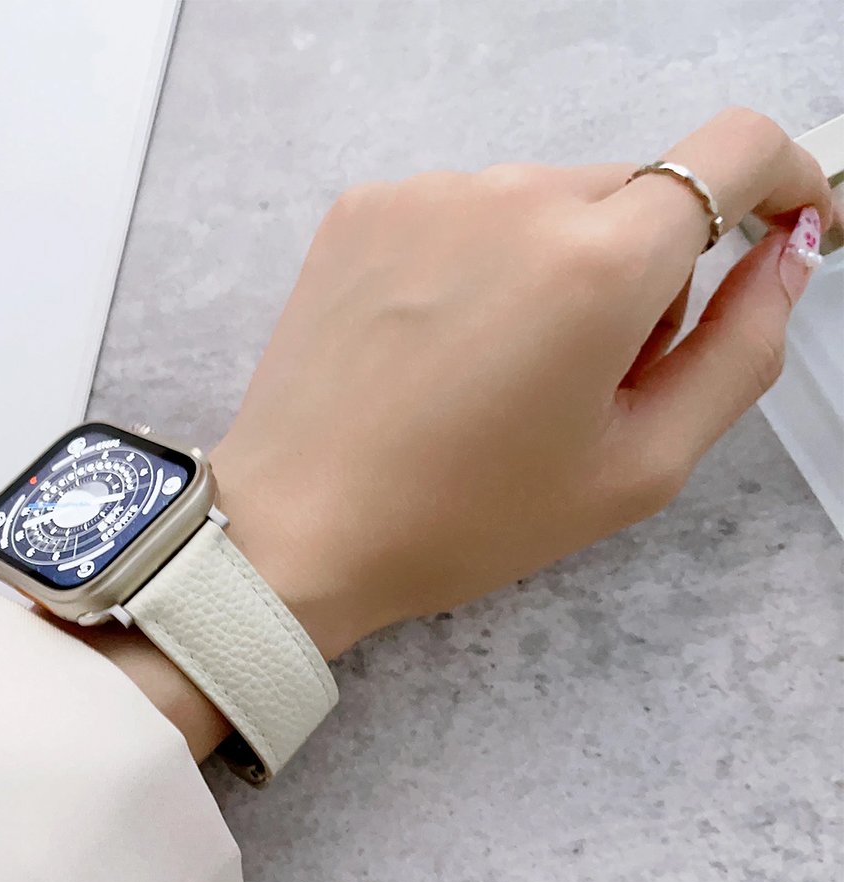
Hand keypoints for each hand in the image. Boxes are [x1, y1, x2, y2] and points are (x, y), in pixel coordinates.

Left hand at [212, 108, 833, 658]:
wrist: (298, 529)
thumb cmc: (464, 520)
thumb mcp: (637, 466)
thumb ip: (738, 350)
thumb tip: (787, 251)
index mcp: (598, 262)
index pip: (735, 150)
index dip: (784, 181)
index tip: (784, 231)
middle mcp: (513, 195)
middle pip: (633, 195)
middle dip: (645, 272)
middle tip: (588, 380)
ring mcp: (427, 194)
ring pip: (545, 204)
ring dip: (556, 268)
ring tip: (495, 377)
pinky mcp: (364, 208)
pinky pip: (465, 213)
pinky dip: (479, 264)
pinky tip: (436, 349)